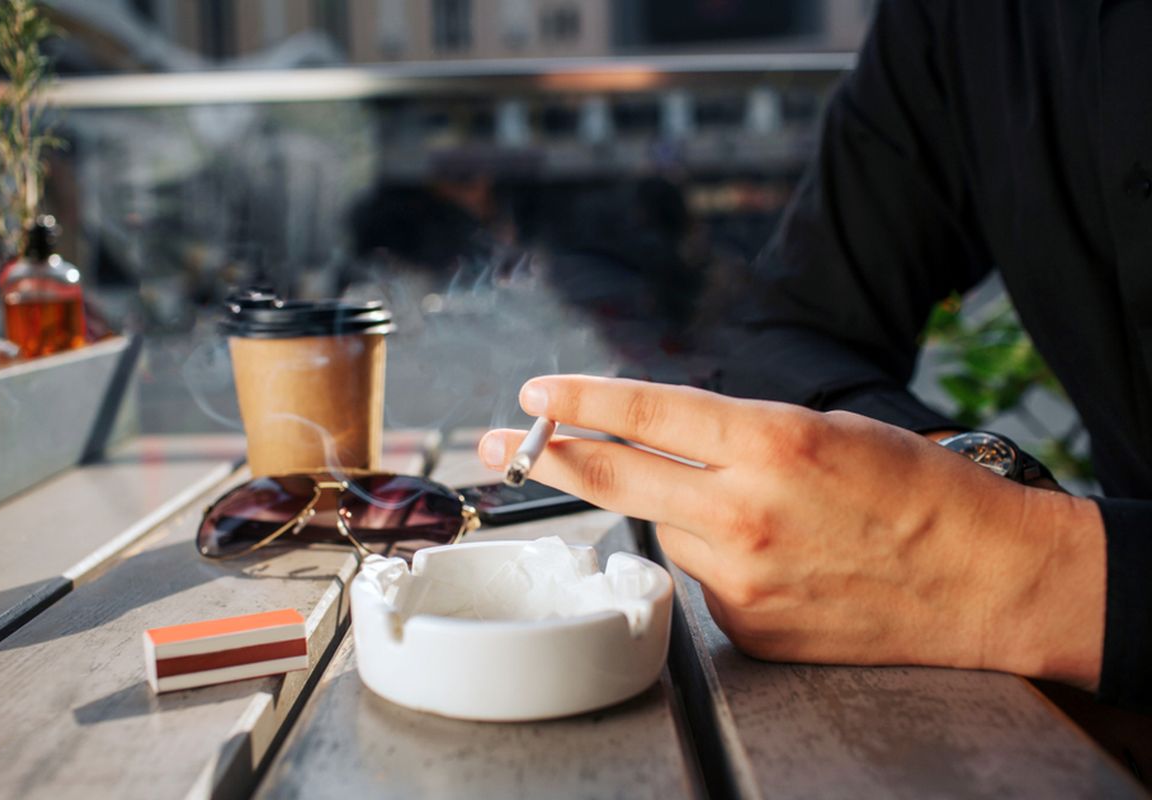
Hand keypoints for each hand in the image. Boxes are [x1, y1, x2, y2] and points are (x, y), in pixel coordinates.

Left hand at [479, 376, 1105, 688]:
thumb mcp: (828, 429)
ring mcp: (743, 575)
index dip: (583, 399)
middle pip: (618, 478)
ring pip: (668, 529)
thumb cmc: (915, 491)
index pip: (650, 412)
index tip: (535, 394)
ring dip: (685, 513)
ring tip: (764, 514)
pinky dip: (721, 560)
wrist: (981, 579)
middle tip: (501, 446)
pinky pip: (703, 578)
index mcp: (772, 443)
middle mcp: (746, 510)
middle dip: (550, 457)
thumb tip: (659, 439)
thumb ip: (736, 436)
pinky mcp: (748, 625)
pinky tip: (778, 558)